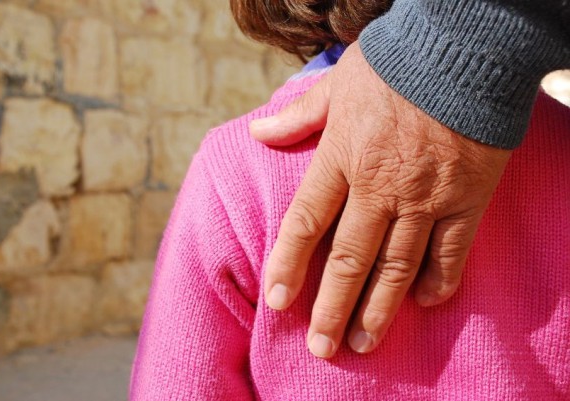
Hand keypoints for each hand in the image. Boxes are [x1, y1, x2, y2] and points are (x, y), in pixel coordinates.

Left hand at [250, 42, 511, 357]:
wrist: (465, 47)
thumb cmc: (396, 63)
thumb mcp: (337, 84)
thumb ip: (298, 116)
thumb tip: (256, 132)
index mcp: (343, 158)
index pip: (307, 222)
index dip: (289, 265)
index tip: (278, 302)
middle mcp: (380, 187)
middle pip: (350, 259)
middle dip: (333, 307)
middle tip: (322, 346)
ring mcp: (426, 198)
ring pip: (398, 266)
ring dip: (380, 308)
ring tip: (364, 342)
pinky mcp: (467, 199)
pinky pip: (451, 251)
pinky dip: (439, 280)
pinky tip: (424, 303)